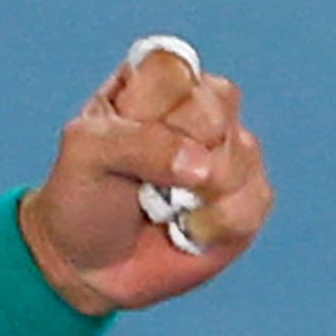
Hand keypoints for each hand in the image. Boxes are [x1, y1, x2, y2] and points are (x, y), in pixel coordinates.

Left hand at [20, 38, 273, 314]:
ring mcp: (230, 147)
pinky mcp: (250, 193)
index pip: (175, 67)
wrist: (88, 268)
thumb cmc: (82, 200)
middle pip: (216, 105)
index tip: (122, 138)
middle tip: (140, 180)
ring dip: (194, 195)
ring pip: (241, 153)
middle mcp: (200, 105)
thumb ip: (138, 142)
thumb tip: (203, 165)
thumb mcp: (85, 156)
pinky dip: (214, 224)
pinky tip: (186, 230)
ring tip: (160, 208)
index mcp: (154, 82)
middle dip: (173, 154)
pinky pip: (253, 199)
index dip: (154, 109)